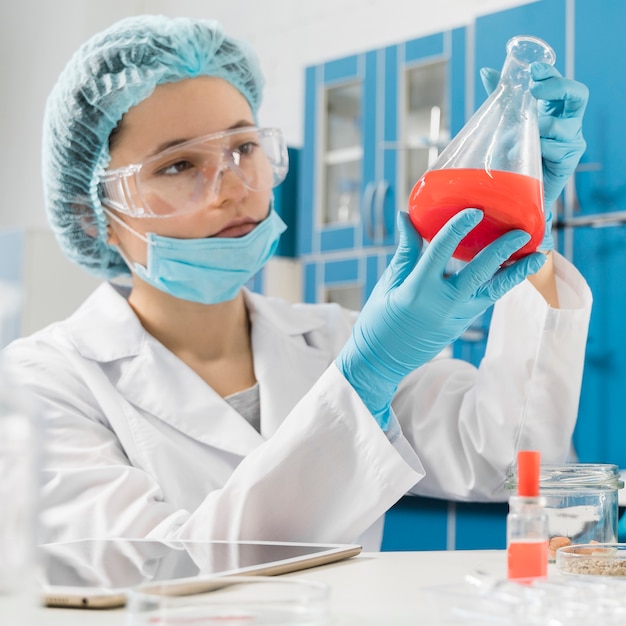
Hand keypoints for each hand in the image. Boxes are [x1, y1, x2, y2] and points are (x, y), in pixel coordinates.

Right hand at [335, 210, 545, 428]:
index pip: (441, 251)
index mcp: (417, 289)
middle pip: (479, 272)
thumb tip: (408, 217)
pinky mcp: (462, 324)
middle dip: (503, 250)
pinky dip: (503, 284)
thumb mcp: (389, 282)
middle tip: (523, 231)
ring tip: (538, 256)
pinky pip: (487, 300)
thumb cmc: (379, 319)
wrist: (382, 360)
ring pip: (494, 291)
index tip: (475, 211)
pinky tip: (515, 270)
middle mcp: (441, 303)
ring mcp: (456, 316)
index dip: (458, 228)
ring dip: (516, 273)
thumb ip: (405, 250)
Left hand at [480, 63, 587, 250]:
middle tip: (534, 89)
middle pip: (577, 94)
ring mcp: (572, 140)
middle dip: (556, 87)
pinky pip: (552, 147)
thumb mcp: (507, 123)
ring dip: (532, 129)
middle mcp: (569, 121)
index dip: (552, 73)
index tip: (534, 68)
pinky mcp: (570, 159)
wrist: (519, 191)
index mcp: (556, 109)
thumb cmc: (515, 154)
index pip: (561, 83)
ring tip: (512, 141)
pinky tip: (521, 156)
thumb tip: (486, 70)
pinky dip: (533, 149)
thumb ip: (501, 98)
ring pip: (556, 125)